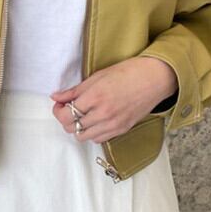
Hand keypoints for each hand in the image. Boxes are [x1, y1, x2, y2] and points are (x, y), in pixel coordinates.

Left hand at [49, 56, 177, 142]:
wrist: (154, 79)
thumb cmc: (127, 72)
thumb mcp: (97, 76)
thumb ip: (75, 90)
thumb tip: (56, 97)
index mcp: (95, 97)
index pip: (66, 114)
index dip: (58, 110)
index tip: (60, 104)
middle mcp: (103, 114)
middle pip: (72, 128)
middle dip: (66, 119)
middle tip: (69, 108)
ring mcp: (113, 124)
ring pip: (83, 137)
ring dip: (78, 127)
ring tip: (82, 115)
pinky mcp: (122, 130)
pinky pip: (99, 139)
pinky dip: (92, 133)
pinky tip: (95, 120)